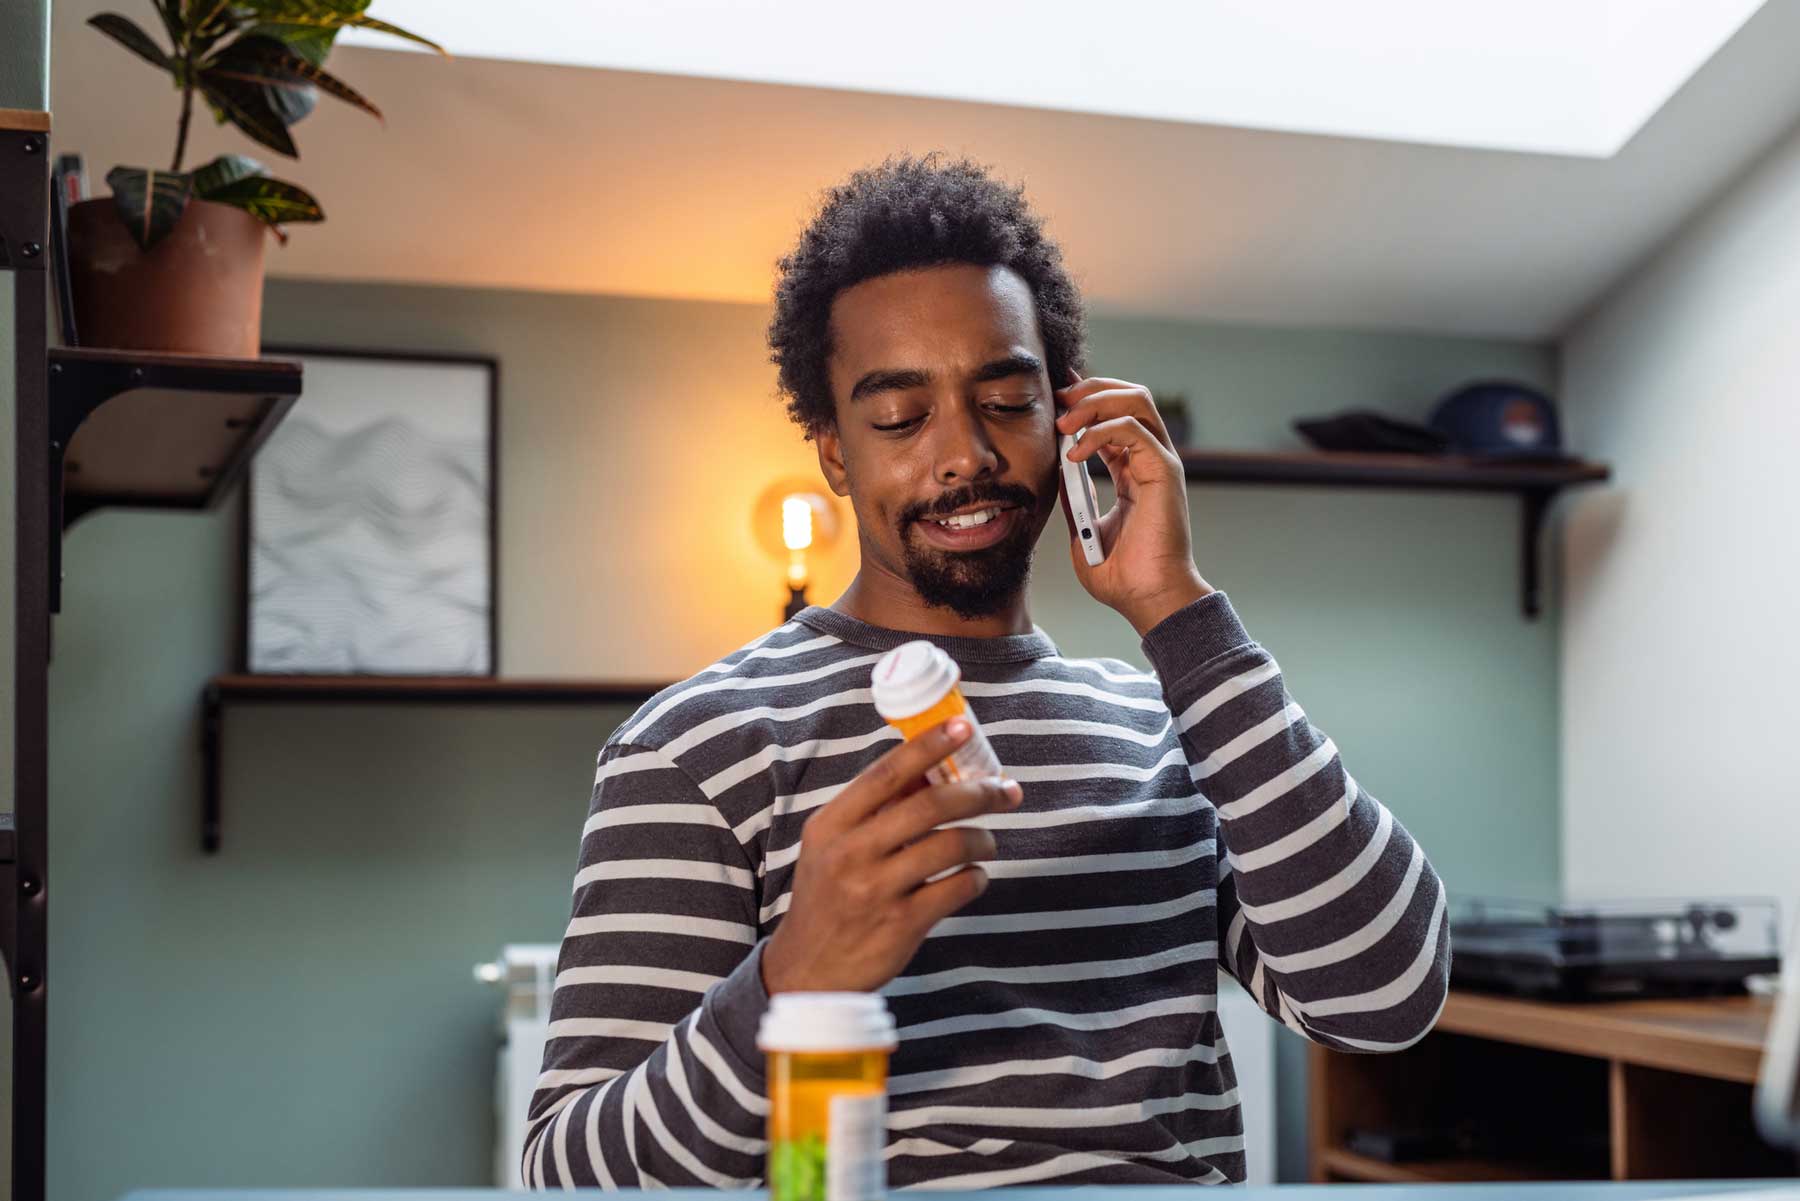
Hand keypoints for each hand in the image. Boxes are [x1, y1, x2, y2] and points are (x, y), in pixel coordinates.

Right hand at [761, 718, 1022, 993]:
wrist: (808, 971)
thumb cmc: (828, 898)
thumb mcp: (831, 847)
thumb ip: (873, 810)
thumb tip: (931, 768)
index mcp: (831, 824)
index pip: (887, 772)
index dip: (929, 745)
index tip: (963, 727)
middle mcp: (851, 853)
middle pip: (930, 805)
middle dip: (979, 792)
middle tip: (1006, 790)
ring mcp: (876, 890)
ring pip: (952, 845)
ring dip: (983, 839)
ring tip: (987, 842)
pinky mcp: (902, 924)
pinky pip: (958, 888)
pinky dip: (977, 878)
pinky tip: (974, 877)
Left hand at [1055, 368, 1213, 634]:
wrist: (1145, 598)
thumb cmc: (1121, 576)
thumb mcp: (1082, 530)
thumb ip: (1073, 498)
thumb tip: (1056, 472)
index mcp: (1133, 471)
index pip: (1113, 416)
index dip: (1085, 399)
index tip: (1054, 397)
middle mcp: (1150, 460)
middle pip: (1128, 396)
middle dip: (1089, 390)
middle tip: (1057, 402)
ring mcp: (1160, 462)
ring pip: (1136, 400)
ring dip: (1095, 402)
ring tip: (1063, 422)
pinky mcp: (1164, 471)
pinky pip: (1133, 429)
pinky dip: (1099, 432)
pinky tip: (1074, 453)